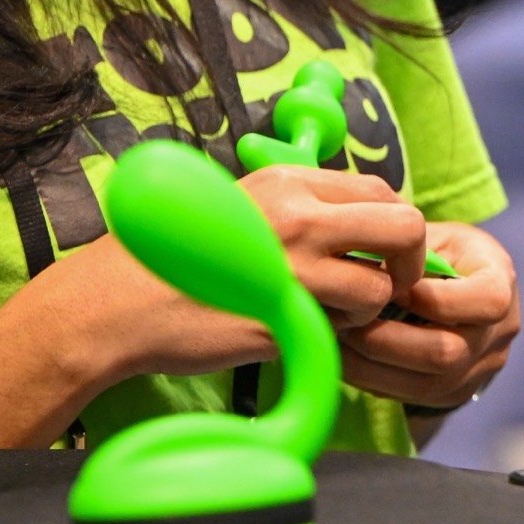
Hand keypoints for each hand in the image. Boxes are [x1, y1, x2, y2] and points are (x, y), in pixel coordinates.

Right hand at [58, 163, 430, 380]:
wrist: (115, 304)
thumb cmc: (175, 258)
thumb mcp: (241, 205)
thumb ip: (300, 207)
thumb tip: (355, 222)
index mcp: (288, 182)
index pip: (381, 191)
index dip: (394, 227)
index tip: (382, 254)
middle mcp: (298, 217)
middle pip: (403, 228)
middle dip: (409, 265)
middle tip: (388, 288)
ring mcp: (291, 271)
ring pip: (379, 290)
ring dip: (367, 311)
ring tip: (330, 318)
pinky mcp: (281, 321)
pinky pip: (340, 333)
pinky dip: (334, 341)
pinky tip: (302, 336)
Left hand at [336, 221, 519, 412]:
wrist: (459, 290)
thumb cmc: (442, 254)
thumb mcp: (436, 238)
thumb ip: (411, 254)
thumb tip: (364, 271)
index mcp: (502, 283)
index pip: (486, 301)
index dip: (434, 299)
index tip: (388, 287)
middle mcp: (499, 333)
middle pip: (448, 353)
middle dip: (388, 340)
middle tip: (347, 322)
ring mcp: (479, 369)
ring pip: (425, 384)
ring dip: (373, 366)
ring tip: (338, 343)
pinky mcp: (453, 392)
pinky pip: (411, 397)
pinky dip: (373, 380)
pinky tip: (347, 360)